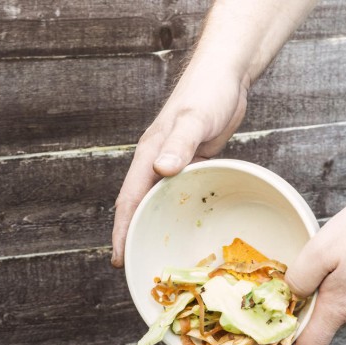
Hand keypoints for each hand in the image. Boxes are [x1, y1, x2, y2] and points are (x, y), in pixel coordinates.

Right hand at [111, 68, 248, 266]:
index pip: (129, 201)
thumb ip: (180, 143)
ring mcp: (175, 164)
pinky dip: (180, 213)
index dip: (122, 231)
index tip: (119, 260)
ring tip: (159, 257)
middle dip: (134, 237)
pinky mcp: (193, 163)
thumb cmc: (209, 92)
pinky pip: (182, 195)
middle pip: (140, 207)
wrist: (226, 75)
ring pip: (161, 203)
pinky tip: (189, 229)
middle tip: (137, 269)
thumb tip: (162, 170)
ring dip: (156, 228)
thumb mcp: (195, 119)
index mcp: (150, 156)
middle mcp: (158, 163)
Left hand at [268, 189, 345, 344]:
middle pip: (322, 324)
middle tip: (287, 293)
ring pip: (340, 305)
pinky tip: (344, 261)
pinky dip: (343, 284)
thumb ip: (299, 278)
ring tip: (319, 266)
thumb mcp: (321, 249)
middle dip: (303, 313)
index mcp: (339, 308)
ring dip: (325, 293)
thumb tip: (289, 296)